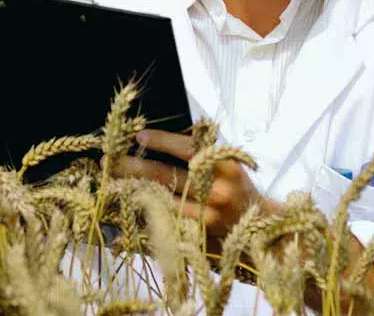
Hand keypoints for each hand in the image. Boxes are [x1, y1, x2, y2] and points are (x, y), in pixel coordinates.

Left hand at [111, 129, 278, 242]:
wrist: (260, 225)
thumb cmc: (237, 187)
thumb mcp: (228, 163)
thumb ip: (202, 150)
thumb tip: (160, 138)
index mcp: (225, 166)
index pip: (189, 148)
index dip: (163, 141)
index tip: (140, 135)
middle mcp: (217, 191)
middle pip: (168, 177)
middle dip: (137, 167)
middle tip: (113, 161)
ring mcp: (207, 217)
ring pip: (162, 202)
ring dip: (135, 192)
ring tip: (114, 183)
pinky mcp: (198, 238)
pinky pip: (166, 224)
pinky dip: (146, 216)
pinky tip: (128, 209)